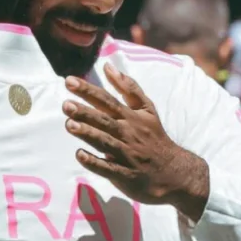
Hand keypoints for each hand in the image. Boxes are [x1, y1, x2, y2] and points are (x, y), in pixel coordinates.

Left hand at [62, 63, 209, 220]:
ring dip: (88, 133)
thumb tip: (108, 66)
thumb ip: (128, 87)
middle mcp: (127, 133)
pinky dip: (95, 162)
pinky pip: (108, 168)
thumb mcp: (147, 109)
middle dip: (85, 112)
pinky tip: (80, 155)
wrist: (174, 172)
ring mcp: (126, 154)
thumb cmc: (154, 136)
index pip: (107, 100)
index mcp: (130, 116)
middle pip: (104, 120)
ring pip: (105, 142)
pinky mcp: (125, 174)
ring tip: (69, 125)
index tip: (69, 81)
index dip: (88, 90)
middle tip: (66, 105)